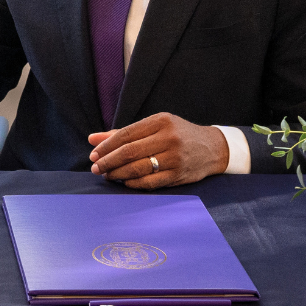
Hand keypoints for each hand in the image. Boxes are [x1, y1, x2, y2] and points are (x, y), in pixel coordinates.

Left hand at [87, 113, 228, 188]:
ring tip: (107, 175)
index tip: (94, 154)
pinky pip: (149, 182)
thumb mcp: (155, 126)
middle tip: (95, 168)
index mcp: (161, 121)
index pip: (126, 134)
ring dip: (118, 174)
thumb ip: (123, 132)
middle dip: (108, 161)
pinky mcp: (178, 175)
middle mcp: (168, 138)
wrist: (212, 148)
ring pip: (138, 168)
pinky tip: (124, 182)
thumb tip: (92, 139)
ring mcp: (174, 158)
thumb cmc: (178, 134)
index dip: (106, 146)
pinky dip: (133, 183)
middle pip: (129, 152)